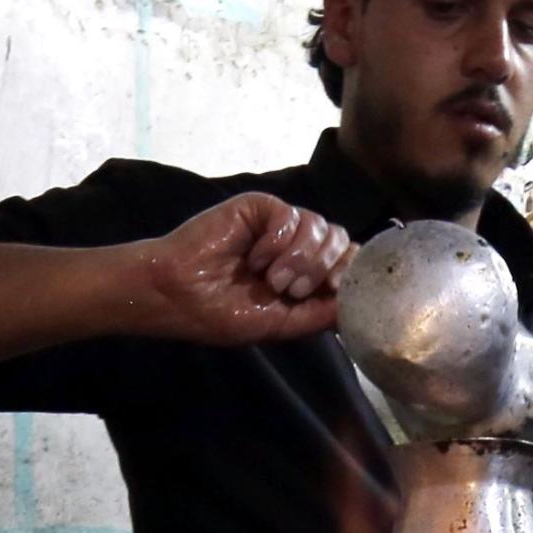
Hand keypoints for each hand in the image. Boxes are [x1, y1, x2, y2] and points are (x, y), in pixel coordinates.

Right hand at [130, 194, 353, 347]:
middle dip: (323, 269)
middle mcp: (296, 247)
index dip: (351, 271)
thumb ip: (319, 314)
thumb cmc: (219, 313)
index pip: (348, 260)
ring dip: (300, 258)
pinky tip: (254, 258)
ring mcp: (279, 225)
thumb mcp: (279, 324)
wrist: (176, 294)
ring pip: (321, 227)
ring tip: (269, 278)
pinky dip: (278, 241)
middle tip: (291, 290)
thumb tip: (357, 305)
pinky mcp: (260, 208)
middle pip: (341, 240)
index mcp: (303, 274)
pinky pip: (291, 215)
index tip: (335, 289)